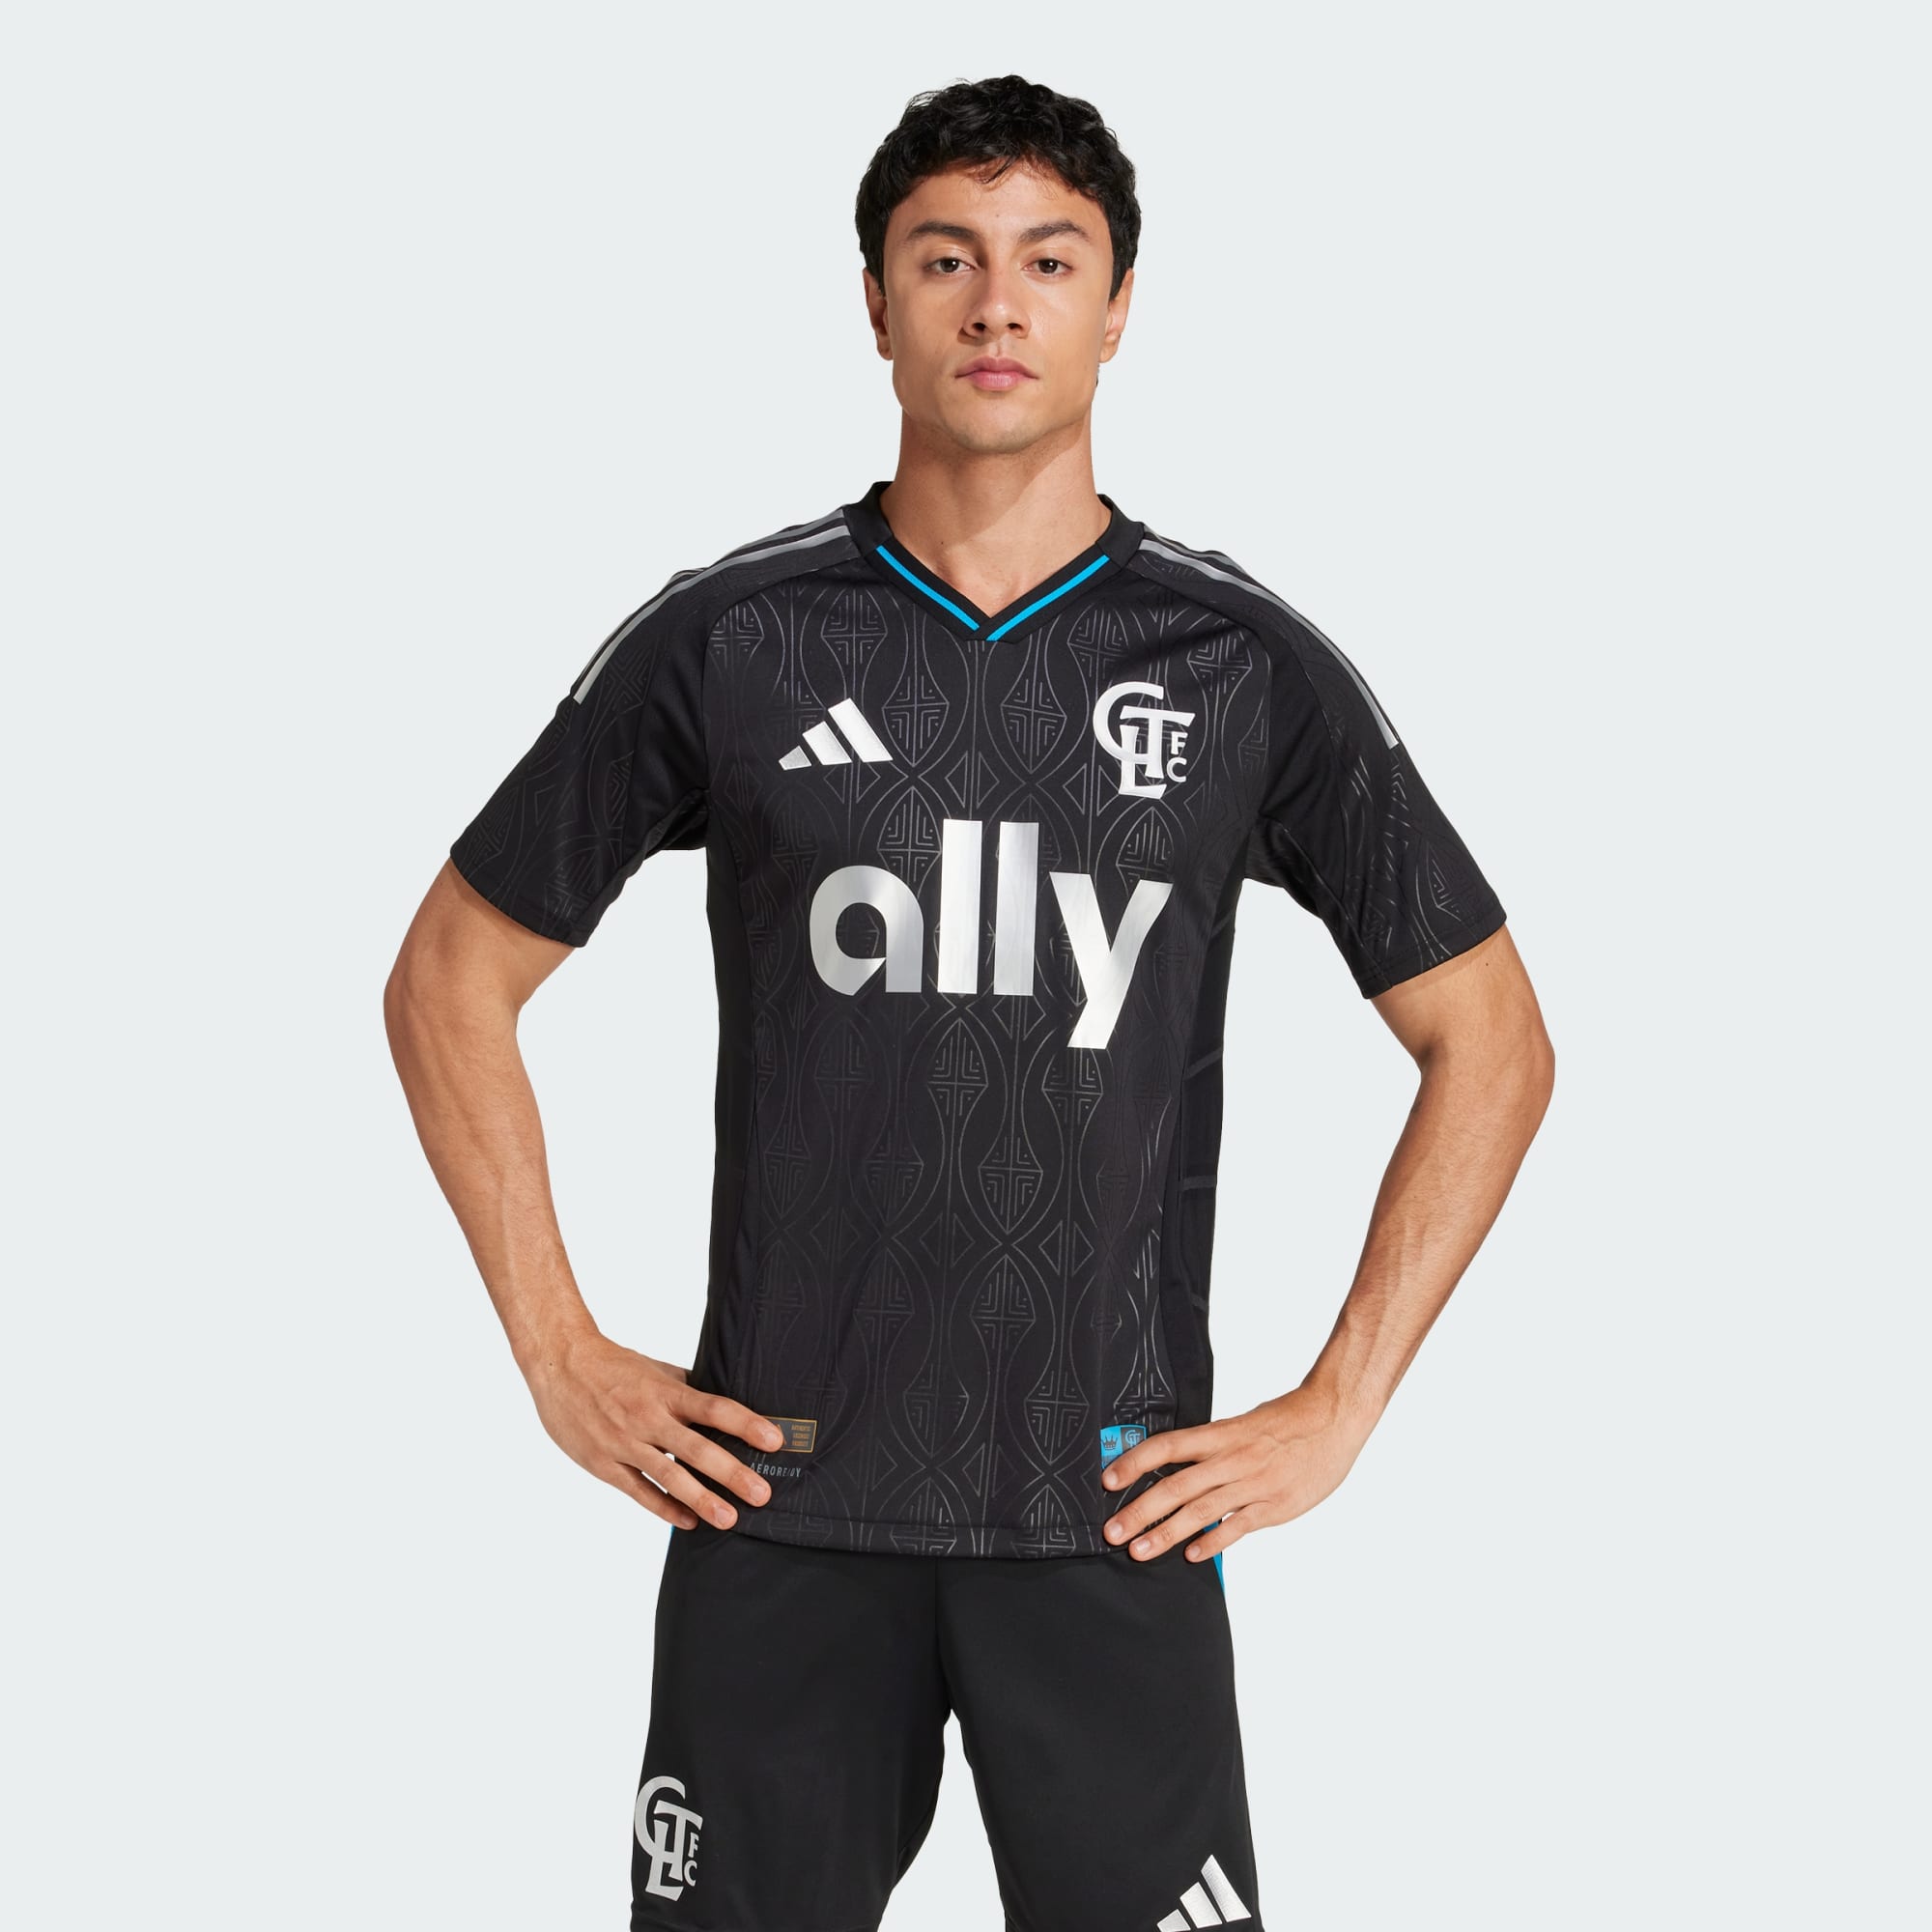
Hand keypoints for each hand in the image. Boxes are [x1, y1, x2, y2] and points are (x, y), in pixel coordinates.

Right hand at [522, 1330, 783, 1529]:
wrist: (559, 1364)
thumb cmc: (611, 1365)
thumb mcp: (654, 1370)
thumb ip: (685, 1388)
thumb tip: (721, 1404)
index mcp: (665, 1392)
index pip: (715, 1408)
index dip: (747, 1424)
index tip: (775, 1439)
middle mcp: (648, 1418)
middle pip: (698, 1448)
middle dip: (732, 1473)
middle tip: (762, 1493)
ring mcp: (625, 1443)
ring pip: (669, 1477)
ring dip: (701, 1499)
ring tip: (729, 1518)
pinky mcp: (604, 1463)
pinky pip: (638, 1491)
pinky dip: (664, 1509)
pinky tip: (688, 1522)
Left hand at [1099, 1383, 1374, 1562]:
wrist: (1333, 1418)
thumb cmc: (1287, 1421)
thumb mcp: (1243, 1425)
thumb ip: (1213, 1447)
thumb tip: (1176, 1465)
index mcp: (1220, 1434)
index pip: (1167, 1446)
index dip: (1134, 1462)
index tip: (1108, 1480)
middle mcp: (1231, 1458)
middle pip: (1175, 1486)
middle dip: (1139, 1511)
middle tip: (1111, 1531)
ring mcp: (1252, 1483)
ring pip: (1200, 1511)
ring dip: (1166, 1533)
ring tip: (1139, 1551)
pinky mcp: (1274, 1505)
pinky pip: (1237, 1527)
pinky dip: (1213, 1542)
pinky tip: (1191, 1556)